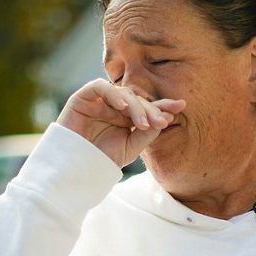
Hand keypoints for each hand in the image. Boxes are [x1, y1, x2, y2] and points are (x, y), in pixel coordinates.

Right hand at [57, 78, 185, 166]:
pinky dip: (112, 93)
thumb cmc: (101, 159)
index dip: (164, 105)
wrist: (74, 168)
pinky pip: (99, 86)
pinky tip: (122, 106)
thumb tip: (164, 118)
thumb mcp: (130, 149)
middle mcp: (114, 107)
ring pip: (122, 93)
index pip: (148, 107)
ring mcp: (99, 101)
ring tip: (142, 123)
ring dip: (135, 105)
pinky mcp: (82, 98)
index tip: (181, 105)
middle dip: (151, 110)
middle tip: (160, 122)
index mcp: (126, 118)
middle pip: (138, 99)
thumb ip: (147, 134)